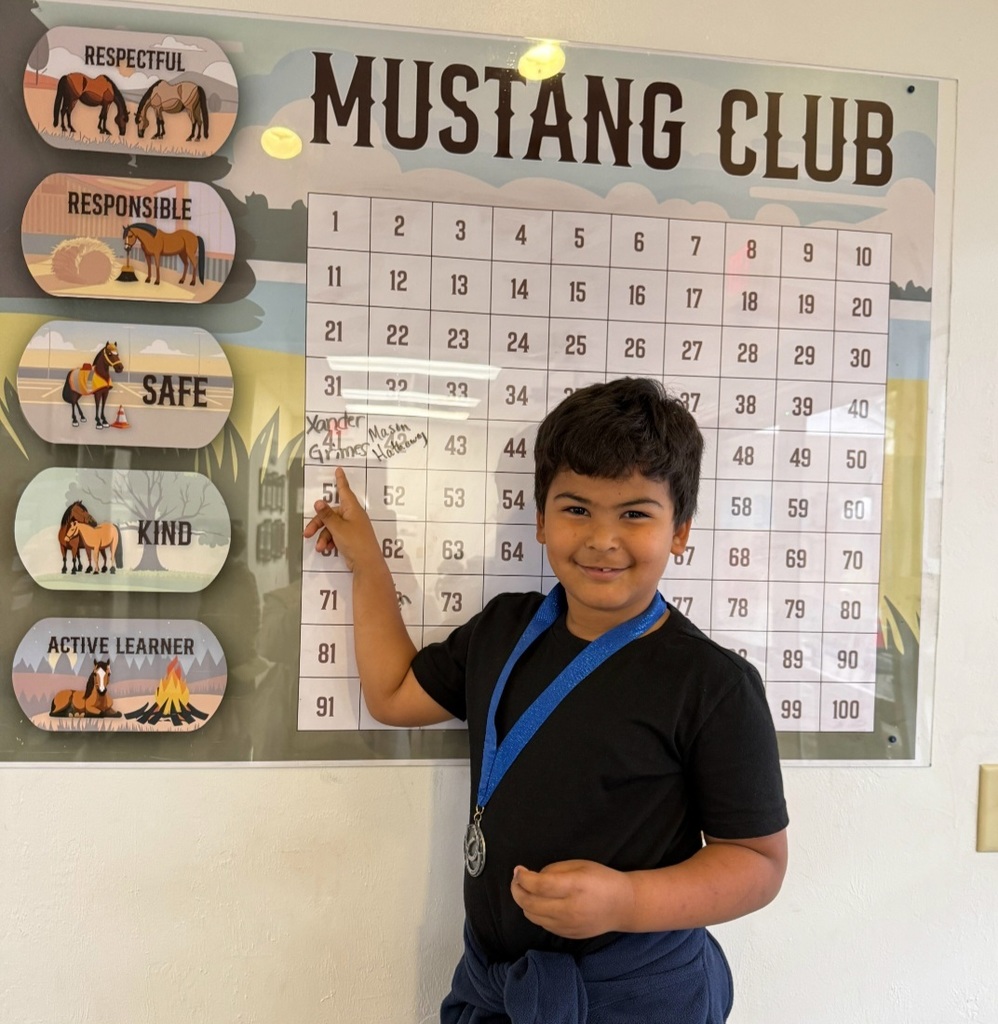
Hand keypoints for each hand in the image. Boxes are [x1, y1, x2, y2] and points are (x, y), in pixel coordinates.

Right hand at [302, 467, 377, 570]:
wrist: (366, 564)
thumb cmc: (355, 542)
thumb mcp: (337, 528)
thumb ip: (326, 515)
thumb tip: (319, 502)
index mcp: (352, 509)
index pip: (344, 491)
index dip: (340, 480)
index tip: (338, 470)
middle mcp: (353, 516)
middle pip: (331, 514)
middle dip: (318, 524)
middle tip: (306, 533)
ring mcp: (352, 527)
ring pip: (332, 527)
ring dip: (324, 536)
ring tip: (320, 547)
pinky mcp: (351, 538)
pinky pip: (336, 535)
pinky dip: (330, 541)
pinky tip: (326, 549)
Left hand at [510, 860, 634, 938]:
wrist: (623, 906)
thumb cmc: (601, 879)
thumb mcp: (579, 865)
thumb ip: (554, 870)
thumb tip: (532, 878)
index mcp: (574, 887)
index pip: (539, 885)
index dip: (523, 877)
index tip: (518, 869)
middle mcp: (569, 909)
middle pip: (530, 904)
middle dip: (517, 890)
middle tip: (516, 879)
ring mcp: (568, 926)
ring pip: (533, 916)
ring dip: (524, 902)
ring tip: (526, 890)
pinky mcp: (568, 935)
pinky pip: (543, 924)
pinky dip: (536, 912)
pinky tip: (541, 902)